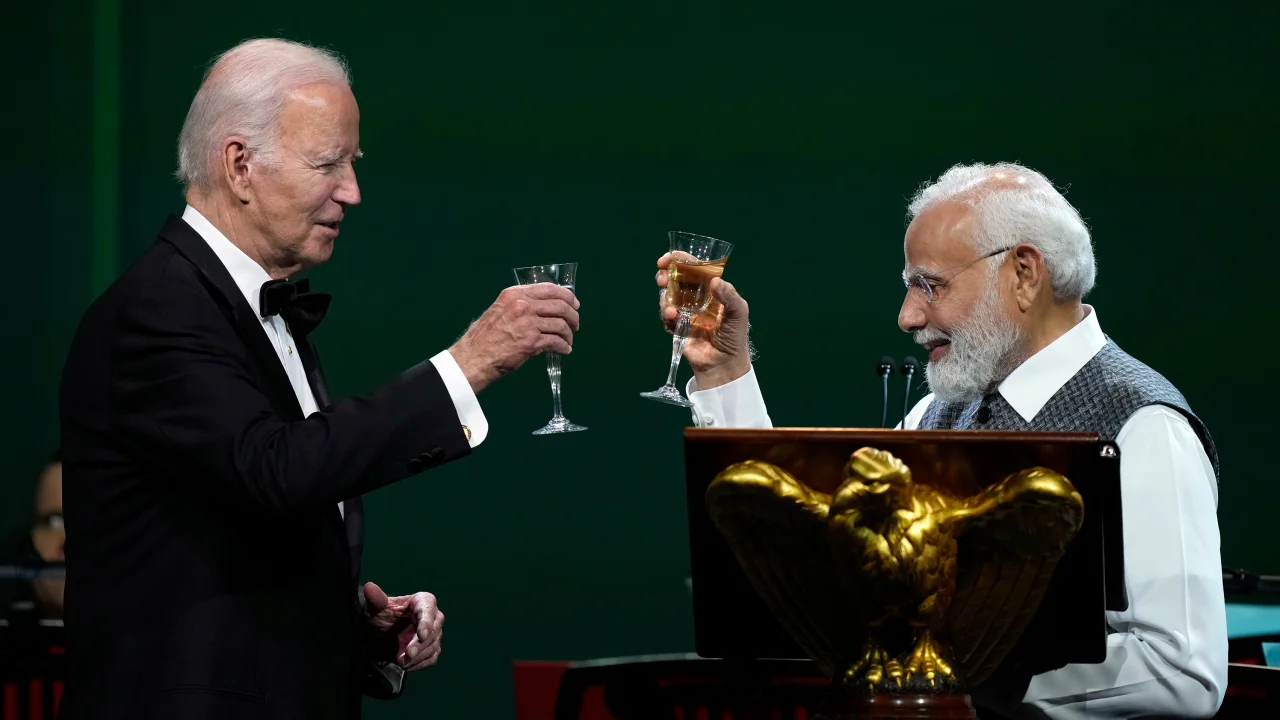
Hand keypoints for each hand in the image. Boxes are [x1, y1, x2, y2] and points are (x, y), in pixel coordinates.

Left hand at [363, 581, 442, 670]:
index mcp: (422, 601)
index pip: (428, 610)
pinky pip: (431, 658)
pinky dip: (420, 663)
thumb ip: (375, 599)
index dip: (427, 623)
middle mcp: (432, 617)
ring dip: (419, 656)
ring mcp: (434, 634)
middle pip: (434, 630)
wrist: (378, 635)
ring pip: (433, 646)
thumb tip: (369, 587)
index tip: (421, 635)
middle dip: (421, 644)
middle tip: (407, 654)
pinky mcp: (431, 649)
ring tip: (402, 661)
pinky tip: (406, 664)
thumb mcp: (375, 608)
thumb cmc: (380, 616)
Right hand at [448, 283, 579, 391]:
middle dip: (573, 316)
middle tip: (575, 325)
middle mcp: (522, 304)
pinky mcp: (531, 341)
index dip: (567, 296)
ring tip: (568, 340)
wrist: (474, 356)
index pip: (549, 288)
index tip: (574, 304)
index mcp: (515, 294)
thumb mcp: (501, 309)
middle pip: (560, 305)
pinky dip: (564, 346)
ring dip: (569, 334)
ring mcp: (527, 322)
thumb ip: (521, 304)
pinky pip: (556, 342)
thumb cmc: (485, 336)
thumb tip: (545, 306)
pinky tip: (564, 350)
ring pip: (561, 324)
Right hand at [655, 252, 751, 388]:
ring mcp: (685, 312)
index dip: (681, 261)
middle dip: (666, 276)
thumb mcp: (739, 312)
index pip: (695, 269)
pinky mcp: (678, 327)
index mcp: (711, 290)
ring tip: (670, 309)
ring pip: (668, 297)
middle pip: (676, 280)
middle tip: (662, 278)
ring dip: (665, 298)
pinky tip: (673, 319)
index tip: (669, 258)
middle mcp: (696, 298)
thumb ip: (729, 295)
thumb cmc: (735, 335)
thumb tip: (715, 280)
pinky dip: (666, 315)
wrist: (724, 364)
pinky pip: (667, 317)